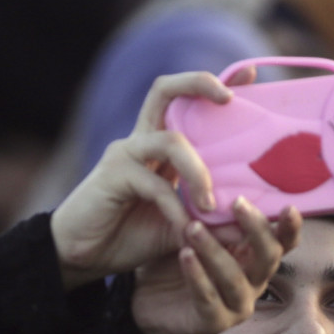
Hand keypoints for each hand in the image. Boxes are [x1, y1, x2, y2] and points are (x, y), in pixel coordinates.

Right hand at [50, 69, 256, 289]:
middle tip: (229, 98)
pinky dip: (177, 208)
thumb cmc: (130, 237)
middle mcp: (142, 140)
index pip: (186, 102)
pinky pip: (155, 184)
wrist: (83, 257)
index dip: (213, 84)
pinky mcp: (113, 175)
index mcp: (159, 146)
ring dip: (198, 172)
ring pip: (170, 140)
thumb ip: (211, 222)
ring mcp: (126, 154)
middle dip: (199, 84)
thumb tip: (250, 225)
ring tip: (212, 206)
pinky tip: (187, 229)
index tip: (249, 76)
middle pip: (166, 90)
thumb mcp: (181, 228)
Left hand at [130, 198, 299, 333]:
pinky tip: (184, 255)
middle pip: (268, 257)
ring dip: (214, 250)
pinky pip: (207, 297)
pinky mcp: (212, 323)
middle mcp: (254, 282)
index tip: (289, 207)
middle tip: (237, 203)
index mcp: (255, 258)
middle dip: (256, 230)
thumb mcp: (196, 230)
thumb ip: (212, 212)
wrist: (146, 305)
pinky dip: (196, 275)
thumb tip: (215, 171)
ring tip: (192, 228)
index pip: (283, 243)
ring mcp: (236, 306)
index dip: (291, 228)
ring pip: (234, 278)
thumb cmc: (176, 262)